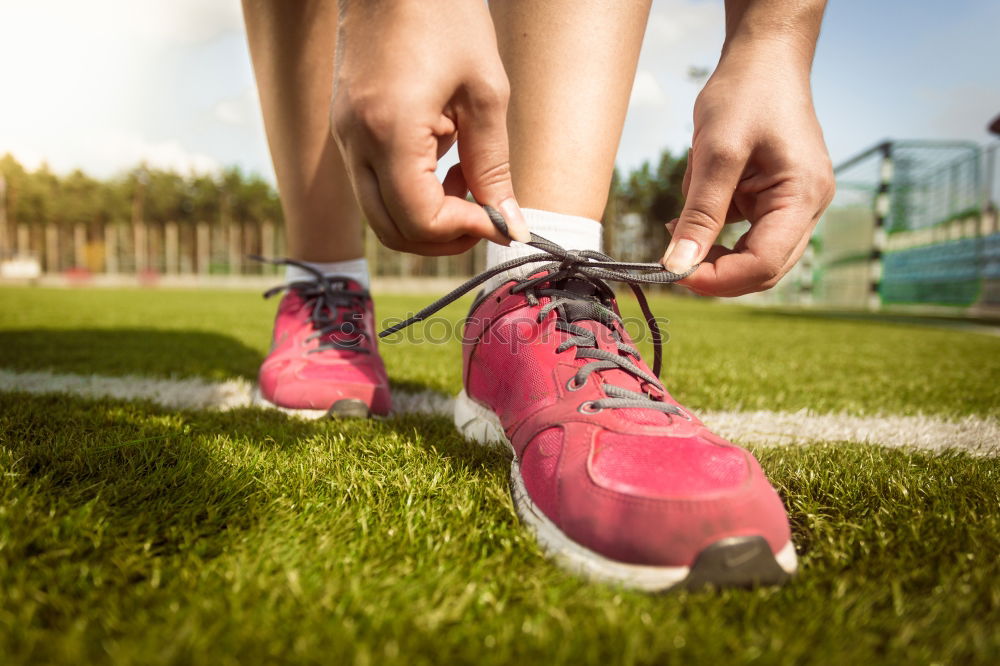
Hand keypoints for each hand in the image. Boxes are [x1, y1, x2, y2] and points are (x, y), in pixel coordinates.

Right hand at [331, 1, 528, 255]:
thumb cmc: (444, 16)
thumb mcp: (485, 93)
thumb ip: (494, 166)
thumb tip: (509, 224)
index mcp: (390, 132)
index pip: (419, 219)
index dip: (464, 232)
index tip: (499, 221)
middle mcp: (355, 143)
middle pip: (392, 231)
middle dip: (443, 237)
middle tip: (485, 217)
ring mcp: (344, 138)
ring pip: (379, 214)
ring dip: (427, 216)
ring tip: (466, 179)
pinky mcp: (346, 131)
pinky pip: (374, 186)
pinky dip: (410, 193)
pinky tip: (443, 160)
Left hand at [661, 42, 834, 295]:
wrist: (763, 58)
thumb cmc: (746, 93)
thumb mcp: (716, 152)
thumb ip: (700, 213)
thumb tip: (678, 265)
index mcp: (804, 195)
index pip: (765, 263)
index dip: (720, 279)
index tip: (676, 274)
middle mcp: (809, 207)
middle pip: (763, 268)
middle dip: (716, 270)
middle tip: (671, 260)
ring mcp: (795, 204)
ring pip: (752, 253)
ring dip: (713, 245)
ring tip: (684, 217)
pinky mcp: (776, 200)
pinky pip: (745, 231)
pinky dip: (715, 226)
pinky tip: (696, 202)